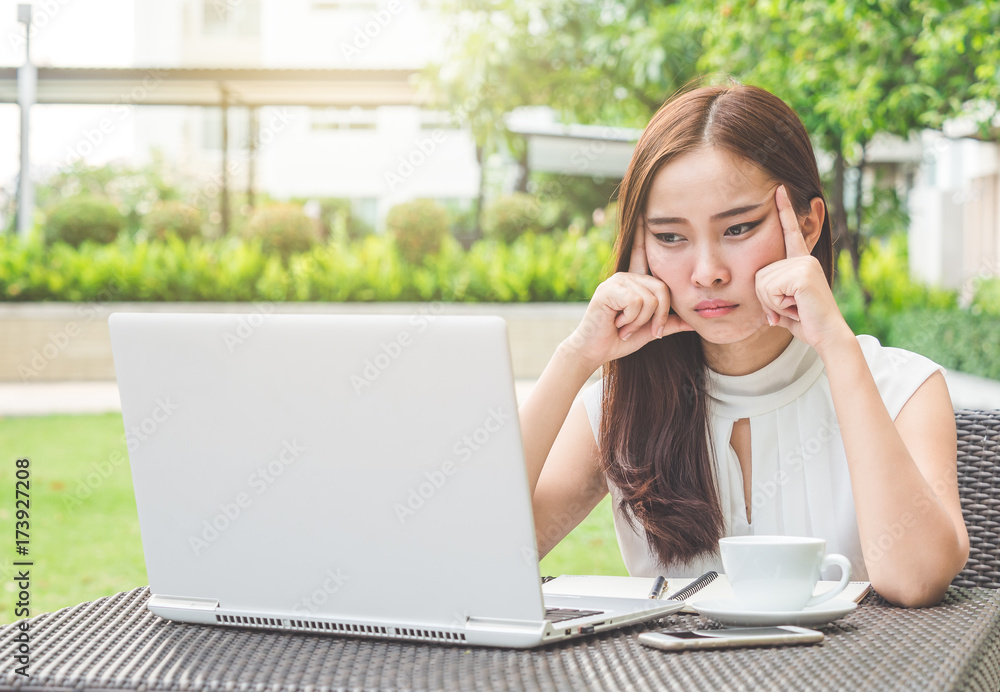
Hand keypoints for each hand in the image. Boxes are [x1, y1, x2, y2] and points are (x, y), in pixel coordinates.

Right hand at [563, 224, 693, 369]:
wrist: (596, 350)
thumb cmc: (621, 338)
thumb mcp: (651, 329)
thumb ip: (670, 321)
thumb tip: (693, 322)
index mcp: (637, 281)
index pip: (643, 253)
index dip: (643, 232)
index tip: (645, 210)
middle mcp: (627, 276)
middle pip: (663, 289)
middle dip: (657, 317)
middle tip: (644, 330)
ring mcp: (617, 281)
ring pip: (650, 299)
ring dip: (641, 322)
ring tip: (625, 326)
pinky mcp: (608, 289)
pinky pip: (636, 302)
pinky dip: (631, 320)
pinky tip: (617, 323)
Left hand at [754, 185, 851, 351]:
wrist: (828, 335)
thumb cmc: (806, 322)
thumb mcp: (783, 305)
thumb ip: (772, 294)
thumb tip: (764, 301)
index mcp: (800, 262)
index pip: (790, 232)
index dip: (785, 210)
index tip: (779, 188)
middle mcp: (803, 258)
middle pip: (758, 274)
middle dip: (766, 299)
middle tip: (790, 307)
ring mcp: (804, 264)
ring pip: (761, 283)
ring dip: (772, 304)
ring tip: (795, 307)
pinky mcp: (802, 274)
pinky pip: (769, 290)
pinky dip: (777, 306)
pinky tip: (796, 307)